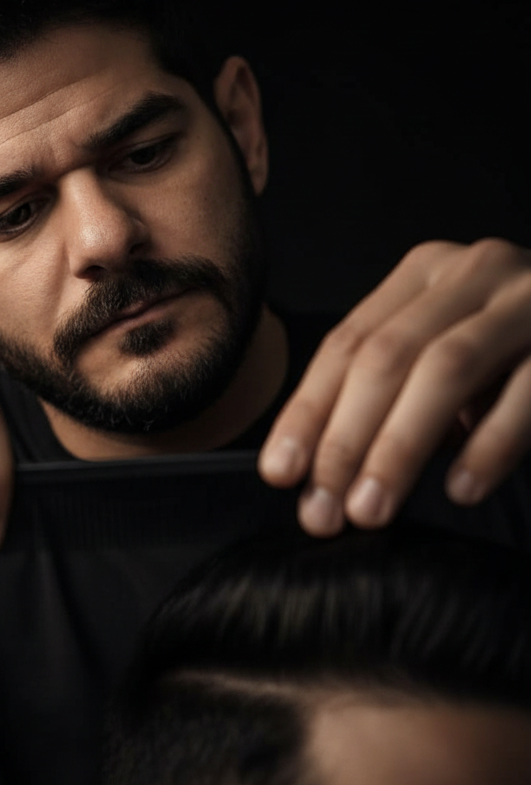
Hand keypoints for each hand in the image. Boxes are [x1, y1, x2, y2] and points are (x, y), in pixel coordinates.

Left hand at [258, 238, 530, 534]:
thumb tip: (317, 477)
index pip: (346, 345)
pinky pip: (528, 389)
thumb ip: (392, 397)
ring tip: (371, 510)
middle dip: (345, 440)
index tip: (279, 475)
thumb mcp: (444, 361)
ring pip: (446, 368)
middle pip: (386, 357)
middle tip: (324, 512)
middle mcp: (472, 272)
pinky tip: (460, 489)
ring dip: (400, 446)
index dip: (307, 411)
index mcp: (425, 276)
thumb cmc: (516, 359)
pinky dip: (490, 442)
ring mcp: (529, 296)